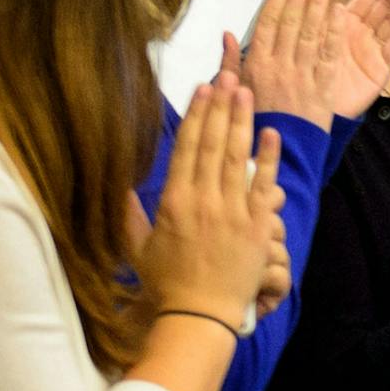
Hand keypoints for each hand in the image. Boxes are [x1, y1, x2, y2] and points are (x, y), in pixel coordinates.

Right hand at [138, 74, 285, 323]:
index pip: (187, 148)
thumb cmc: (167, 283)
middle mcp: (204, 200)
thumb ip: (128, 213)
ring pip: (239, 158)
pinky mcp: (257, 226)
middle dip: (221, 107)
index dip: (196, 116)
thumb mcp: (137, 246)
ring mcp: (233, 212)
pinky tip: (271, 133)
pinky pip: (265, 185)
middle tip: (229, 76)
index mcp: (174, 201)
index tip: (202, 89)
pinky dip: (270, 159)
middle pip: (214, 144)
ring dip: (243, 122)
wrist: (200, 314)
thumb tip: (118, 185)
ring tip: (247, 92)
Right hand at [236, 0, 337, 129]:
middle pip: (292, 21)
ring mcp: (302, 76)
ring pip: (311, 33)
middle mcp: (279, 66)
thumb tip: (227, 34)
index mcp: (257, 65)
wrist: (280, 155)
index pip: (269, 22)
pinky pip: (329, 56)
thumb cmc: (255, 123)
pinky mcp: (323, 88)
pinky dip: (334, 33)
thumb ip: (231, 63)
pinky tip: (340, 11)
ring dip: (320, 2)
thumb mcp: (235, 92)